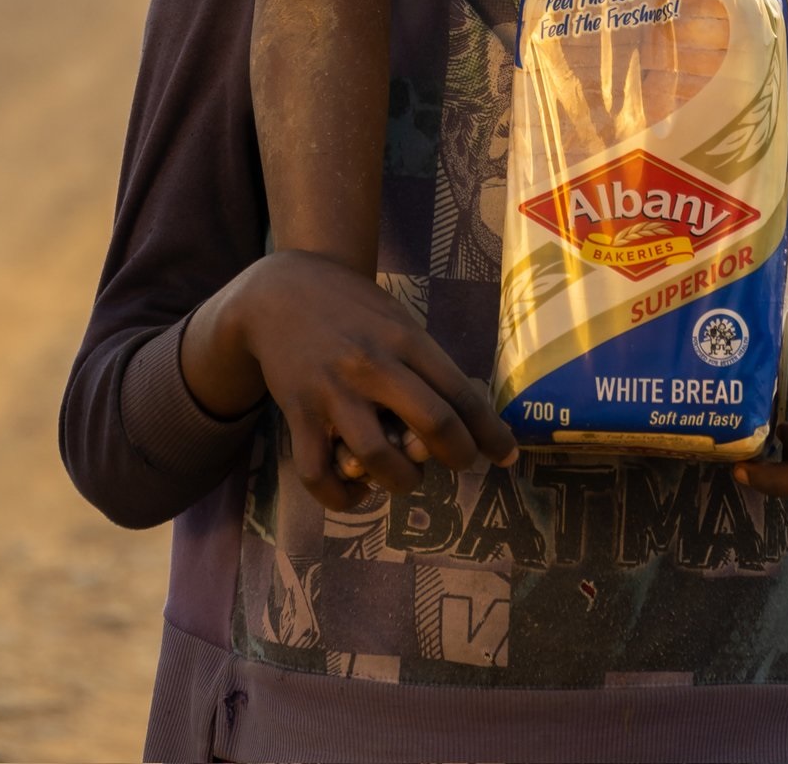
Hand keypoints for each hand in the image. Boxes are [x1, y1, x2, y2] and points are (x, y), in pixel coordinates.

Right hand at [189, 251, 516, 511]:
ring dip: (404, 481)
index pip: (459, 393)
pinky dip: (343, 497)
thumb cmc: (352, 308)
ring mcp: (332, 391)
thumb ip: (426, 363)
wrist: (280, 291)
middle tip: (461, 463)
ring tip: (406, 477)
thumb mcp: (397, 321)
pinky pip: (319, 473)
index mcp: (404, 339)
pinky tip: (358, 490)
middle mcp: (372, 365)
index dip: (490, 432)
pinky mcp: (298, 413)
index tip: (507, 455)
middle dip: (458, 457)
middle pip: (433, 425)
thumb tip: (469, 415)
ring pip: (378, 457)